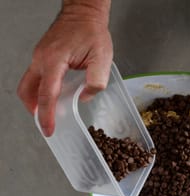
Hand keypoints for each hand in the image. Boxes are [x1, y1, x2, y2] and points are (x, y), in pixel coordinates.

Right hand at [17, 10, 112, 135]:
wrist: (84, 13)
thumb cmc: (93, 32)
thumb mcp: (102, 59)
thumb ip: (95, 83)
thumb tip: (83, 97)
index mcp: (54, 61)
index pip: (47, 95)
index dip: (46, 115)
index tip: (48, 129)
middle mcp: (41, 59)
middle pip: (27, 91)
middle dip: (34, 110)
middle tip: (45, 122)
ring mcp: (39, 56)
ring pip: (28, 85)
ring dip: (35, 101)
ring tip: (48, 113)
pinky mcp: (42, 56)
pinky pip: (35, 78)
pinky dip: (40, 91)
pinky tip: (52, 96)